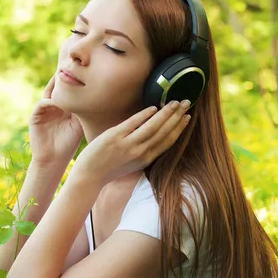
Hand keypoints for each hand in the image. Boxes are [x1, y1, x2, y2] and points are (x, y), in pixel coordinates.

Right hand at [28, 74, 83, 169]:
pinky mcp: (35, 116)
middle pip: (58, 87)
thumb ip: (84, 111)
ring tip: (63, 77)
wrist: (53, 159)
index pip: (69, 90)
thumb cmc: (69, 144)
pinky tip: (57, 100)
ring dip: (56, 85)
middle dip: (64, 78)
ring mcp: (44, 110)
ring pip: (49, 92)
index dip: (75, 81)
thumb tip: (98, 97)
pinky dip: (49, 101)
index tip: (84, 72)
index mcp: (65, 107)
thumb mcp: (79, 125)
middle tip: (73, 68)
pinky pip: (42, 104)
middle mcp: (54, 106)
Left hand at [71, 100, 191, 186]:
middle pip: (164, 132)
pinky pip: (133, 123)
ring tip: (174, 102)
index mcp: (146, 159)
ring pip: (152, 127)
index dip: (180, 128)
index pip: (168, 141)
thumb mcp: (132, 162)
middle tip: (186, 103)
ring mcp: (128, 144)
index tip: (187, 117)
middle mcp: (140, 152)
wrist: (90, 175)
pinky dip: (145, 115)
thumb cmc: (110, 168)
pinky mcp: (115, 137)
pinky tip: (153, 107)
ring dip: (166, 113)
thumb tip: (153, 133)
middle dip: (177, 116)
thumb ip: (143, 150)